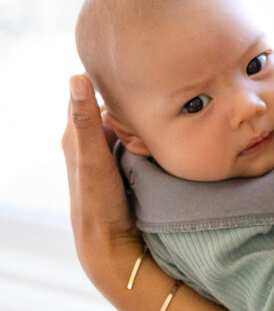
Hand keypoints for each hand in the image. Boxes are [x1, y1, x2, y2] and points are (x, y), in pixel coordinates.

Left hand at [62, 74, 142, 297]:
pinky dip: (141, 130)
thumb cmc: (98, 203)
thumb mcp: (92, 159)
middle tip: (155, 81)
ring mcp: (103, 153)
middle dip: (127, 94)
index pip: (89, 90)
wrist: (109, 245)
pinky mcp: (117, 165)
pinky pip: (129, 138)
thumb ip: (86, 120)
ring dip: (137, 113)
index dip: (108, 77)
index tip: (133, 65)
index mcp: (74, 133)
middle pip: (108, 105)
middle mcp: (86, 140)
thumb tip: (77, 76)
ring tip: (161, 99)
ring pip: (120, 121)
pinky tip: (158, 128)